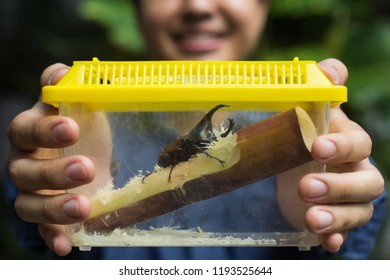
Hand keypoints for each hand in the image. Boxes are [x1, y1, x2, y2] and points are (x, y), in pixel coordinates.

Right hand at [7, 64, 94, 255]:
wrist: (90, 155)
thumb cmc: (83, 127)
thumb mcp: (81, 105)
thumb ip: (70, 87)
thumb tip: (62, 72)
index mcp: (32, 132)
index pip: (26, 129)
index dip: (44, 130)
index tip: (72, 128)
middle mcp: (25, 162)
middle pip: (24, 171)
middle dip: (53, 171)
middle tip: (86, 168)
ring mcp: (34, 192)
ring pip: (28, 204)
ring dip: (53, 208)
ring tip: (83, 207)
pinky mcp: (49, 216)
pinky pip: (42, 231)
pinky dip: (53, 238)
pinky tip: (67, 246)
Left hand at [299, 59, 384, 251]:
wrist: (295, 169)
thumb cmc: (304, 138)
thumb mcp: (307, 114)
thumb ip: (321, 91)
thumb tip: (331, 69)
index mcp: (348, 142)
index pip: (358, 143)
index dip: (343, 145)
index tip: (316, 147)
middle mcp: (356, 170)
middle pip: (366, 181)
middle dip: (339, 186)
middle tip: (307, 187)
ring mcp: (349, 198)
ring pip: (359, 210)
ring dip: (337, 216)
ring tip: (311, 219)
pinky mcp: (336, 219)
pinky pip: (345, 232)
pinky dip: (337, 237)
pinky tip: (327, 243)